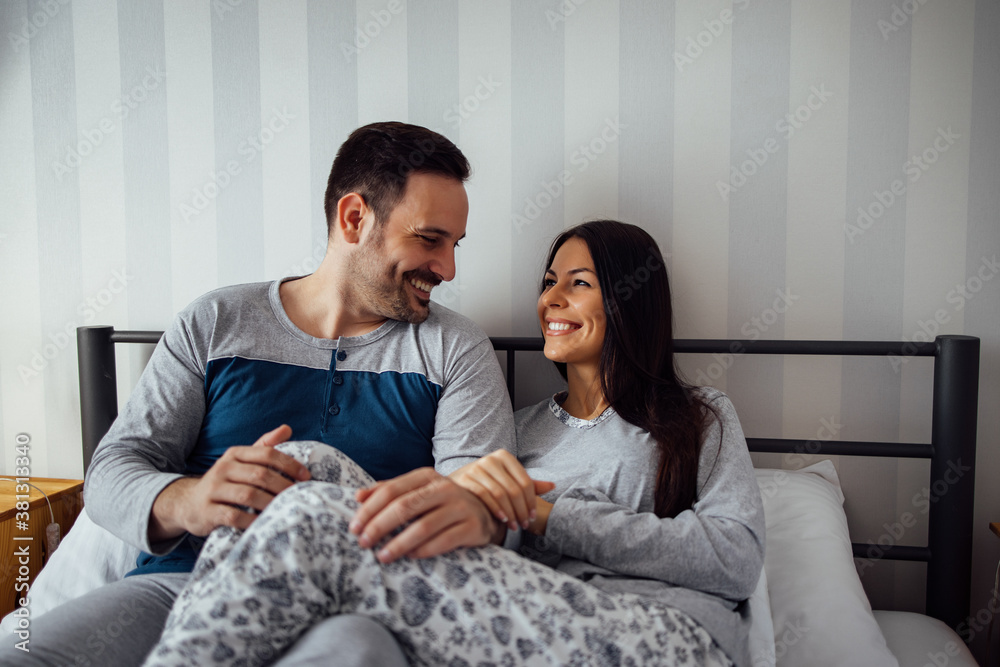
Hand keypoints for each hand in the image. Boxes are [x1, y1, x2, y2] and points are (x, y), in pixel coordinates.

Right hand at [149, 425, 309, 540]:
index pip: (267, 454)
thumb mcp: (241, 461)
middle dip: (283, 486)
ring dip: (271, 503)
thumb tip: (287, 429)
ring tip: (286, 510)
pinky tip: (263, 524)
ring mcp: (213, 490)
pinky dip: (251, 521)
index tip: (306, 477)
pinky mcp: (208, 511)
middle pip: (260, 475)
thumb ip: (264, 446)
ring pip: (248, 495)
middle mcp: (223, 468)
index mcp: (235, 454)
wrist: (188, 503)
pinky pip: (233, 516)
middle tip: (299, 496)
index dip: (289, 464)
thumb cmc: (225, 481)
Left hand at [350, 468, 497, 562]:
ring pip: (423, 526)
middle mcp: (445, 488)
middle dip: (379, 526)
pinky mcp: (472, 527)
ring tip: (382, 556)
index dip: (370, 509)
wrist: (483, 513)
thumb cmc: (440, 504)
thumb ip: (388, 492)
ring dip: (399, 544)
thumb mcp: (417, 492)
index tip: (354, 527)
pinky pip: (443, 541)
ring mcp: (461, 507)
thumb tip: (358, 496)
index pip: (392, 490)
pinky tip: (409, 558)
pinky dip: (423, 551)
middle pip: (405, 506)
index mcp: (426, 476)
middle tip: (363, 542)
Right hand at [449, 450, 554, 532]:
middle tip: (524, 525)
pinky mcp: (464, 478)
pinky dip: (495, 509)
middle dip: (521, 510)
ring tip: (514, 526)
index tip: (532, 517)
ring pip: (500, 494)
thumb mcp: (509, 481)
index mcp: (504, 456)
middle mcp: (490, 459)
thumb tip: (552, 486)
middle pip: (514, 489)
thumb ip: (529, 485)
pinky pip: (484, 495)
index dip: (531, 502)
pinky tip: (501, 519)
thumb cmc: (488, 484)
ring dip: (509, 513)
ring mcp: (476, 468)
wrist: (457, 484)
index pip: (525, 482)